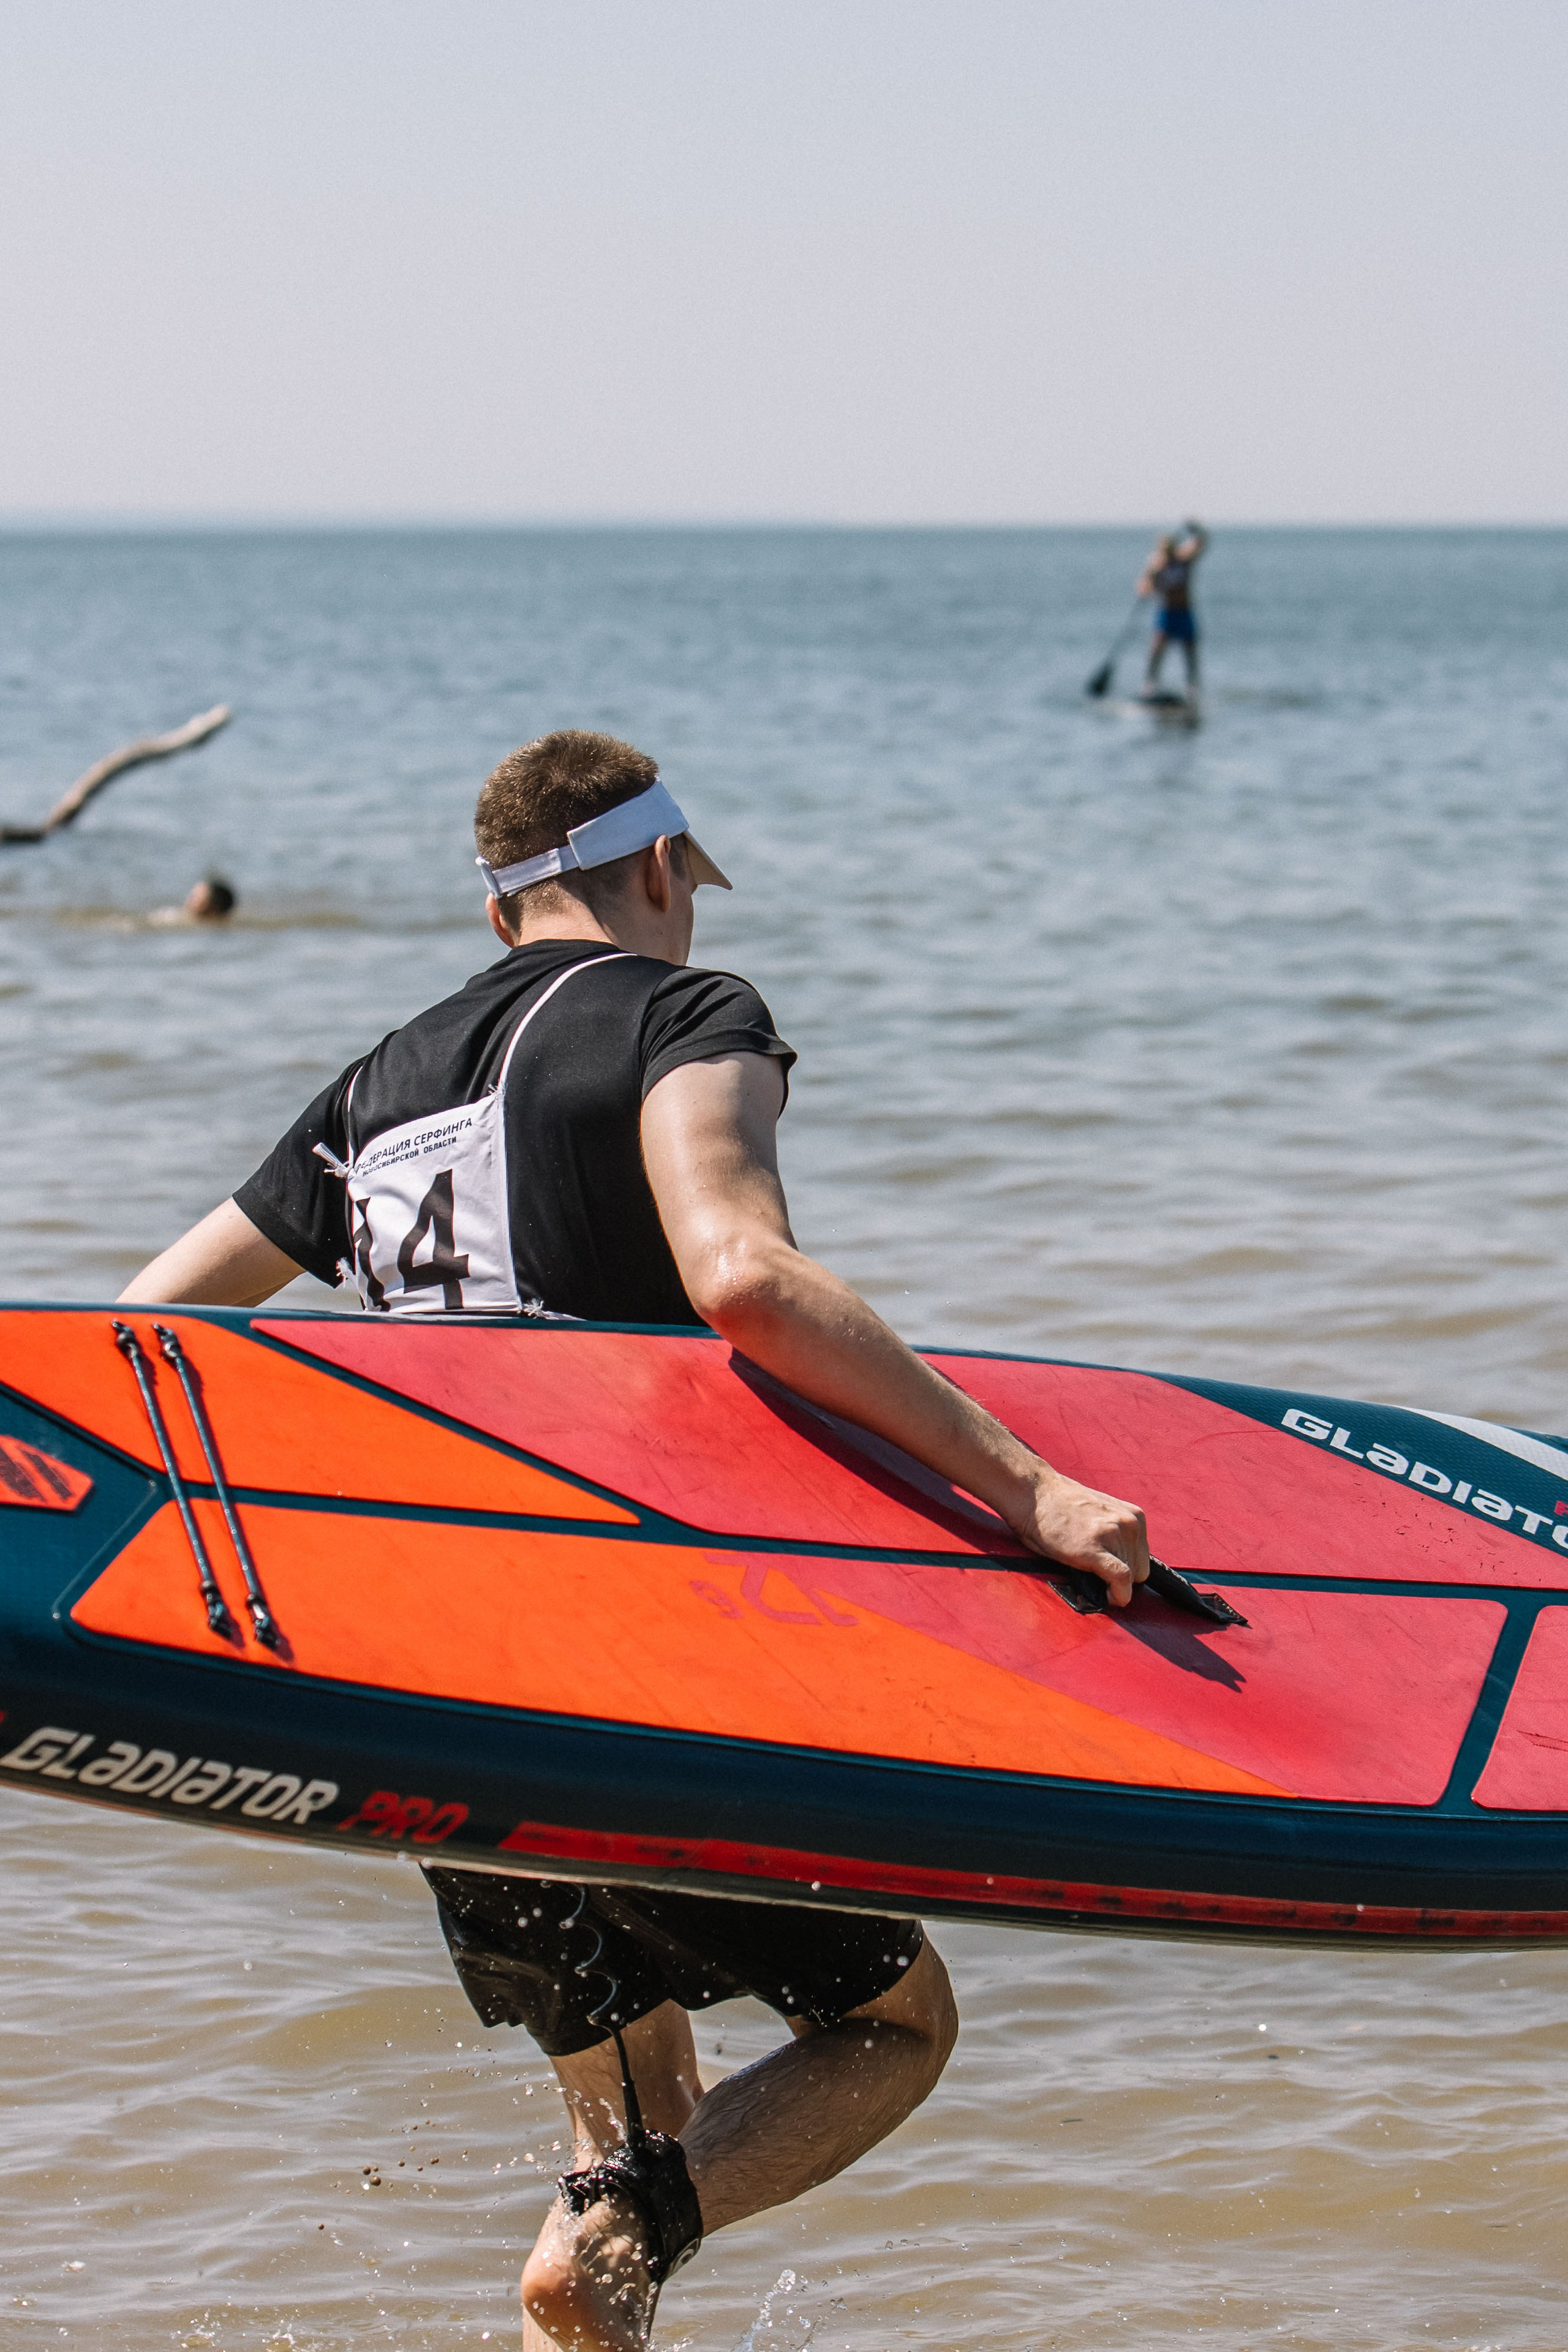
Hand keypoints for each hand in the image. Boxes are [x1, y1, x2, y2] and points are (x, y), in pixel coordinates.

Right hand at [1006, 1466, 1149, 1606]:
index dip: (1127, 1571)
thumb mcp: (1102, 1516)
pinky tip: (1105, 1596)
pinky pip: (1120, 1580)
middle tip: (1095, 1573)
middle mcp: (1129, 1524)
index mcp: (1134, 1516)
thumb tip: (1124, 1568)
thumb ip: (1118, 1535)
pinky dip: (1117, 1594)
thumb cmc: (1061, 1507)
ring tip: (1086, 1571)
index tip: (1109, 1575)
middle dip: (1119, 1577)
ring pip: (1129, 1579)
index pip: (1143, 1558)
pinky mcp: (1095, 1550)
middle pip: (1140, 1571)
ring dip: (1109, 1583)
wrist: (1034, 1494)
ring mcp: (1113, 1536)